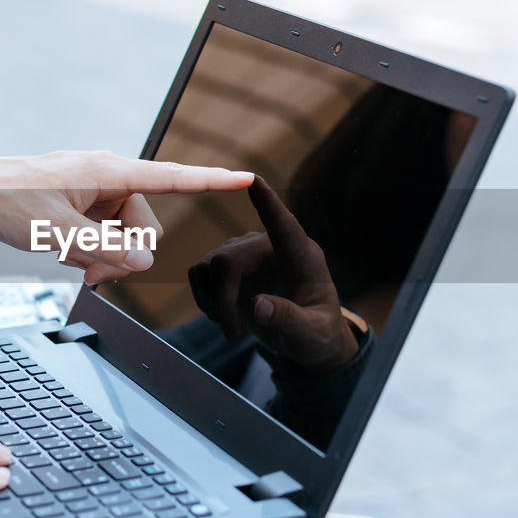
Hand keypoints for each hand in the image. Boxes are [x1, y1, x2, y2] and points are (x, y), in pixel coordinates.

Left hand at [0, 151, 252, 284]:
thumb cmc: (8, 204)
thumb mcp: (58, 235)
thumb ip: (107, 250)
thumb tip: (145, 260)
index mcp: (109, 171)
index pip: (173, 177)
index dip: (212, 181)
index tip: (247, 178)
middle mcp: (108, 176)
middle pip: (145, 224)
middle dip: (124, 254)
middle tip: (92, 274)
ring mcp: (96, 190)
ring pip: (125, 234)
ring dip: (103, 256)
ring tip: (69, 261)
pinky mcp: (83, 202)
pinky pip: (105, 233)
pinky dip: (90, 249)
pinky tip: (63, 252)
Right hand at [188, 177, 357, 372]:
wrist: (305, 338)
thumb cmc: (317, 332)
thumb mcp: (312, 334)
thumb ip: (289, 320)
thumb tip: (258, 305)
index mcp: (301, 257)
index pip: (284, 225)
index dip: (268, 203)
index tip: (254, 179)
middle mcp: (270, 247)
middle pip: (228, 261)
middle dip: (222, 300)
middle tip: (233, 334)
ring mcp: (246, 252)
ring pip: (209, 267)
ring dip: (213, 304)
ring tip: (233, 329)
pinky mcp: (227, 263)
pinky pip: (200, 273)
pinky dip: (205, 299)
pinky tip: (223, 316)